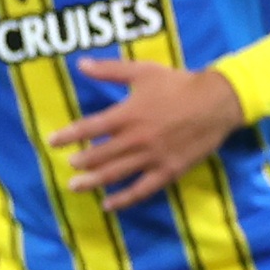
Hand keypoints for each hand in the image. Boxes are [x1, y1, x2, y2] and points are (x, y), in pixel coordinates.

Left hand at [50, 57, 245, 207]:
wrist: (216, 102)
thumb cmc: (179, 84)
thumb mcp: (143, 71)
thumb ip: (110, 71)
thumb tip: (80, 64)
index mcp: (128, 114)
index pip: (90, 128)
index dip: (69, 135)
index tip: (52, 141)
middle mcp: (136, 138)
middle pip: (100, 154)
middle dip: (81, 161)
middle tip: (69, 165)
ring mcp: (152, 157)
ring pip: (116, 174)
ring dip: (93, 181)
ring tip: (75, 186)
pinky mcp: (167, 171)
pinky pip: (141, 189)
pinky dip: (123, 199)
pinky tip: (108, 204)